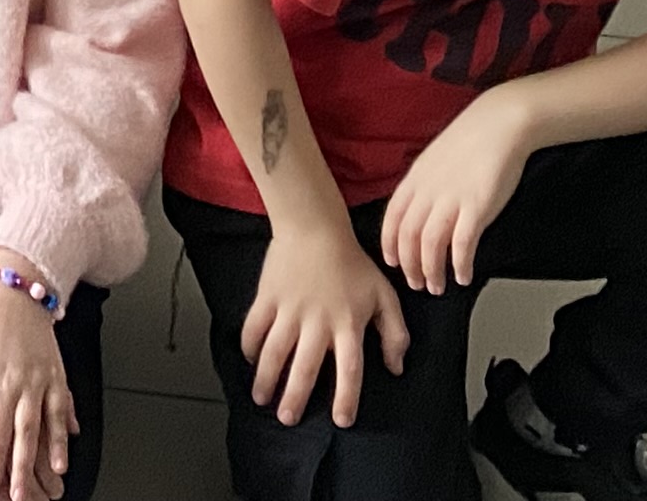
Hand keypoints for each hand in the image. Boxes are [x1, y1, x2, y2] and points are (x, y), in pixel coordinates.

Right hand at [241, 215, 408, 428]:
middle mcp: (318, 322)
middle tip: (287, 419)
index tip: (341, 420)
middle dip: (295, 396)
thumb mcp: (385, 296)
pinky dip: (249, 345)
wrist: (315, 226)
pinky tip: (250, 359)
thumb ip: (395, 334)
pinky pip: (254, 326)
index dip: (346, 398)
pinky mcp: (267, 296)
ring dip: (266, 377)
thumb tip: (396, 367)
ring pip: (275, 351)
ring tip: (261, 398)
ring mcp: (289, 309)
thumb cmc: (352, 263)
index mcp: (348, 324)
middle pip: (305, 367)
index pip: (350, 370)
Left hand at [380, 101, 529, 295]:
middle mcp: (428, 191)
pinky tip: (464, 276)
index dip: (390, 244)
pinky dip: (460, 264)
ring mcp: (451, 199)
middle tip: (416, 283)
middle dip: (409, 266)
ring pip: (431, 245)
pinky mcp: (477, 207)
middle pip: (408, 236)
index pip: (392, 218)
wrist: (498, 125)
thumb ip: (423, 185)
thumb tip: (417, 209)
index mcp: (415, 180)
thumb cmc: (469, 142)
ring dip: (432, 271)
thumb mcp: (433, 161)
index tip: (392, 263)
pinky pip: (463, 244)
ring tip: (437, 286)